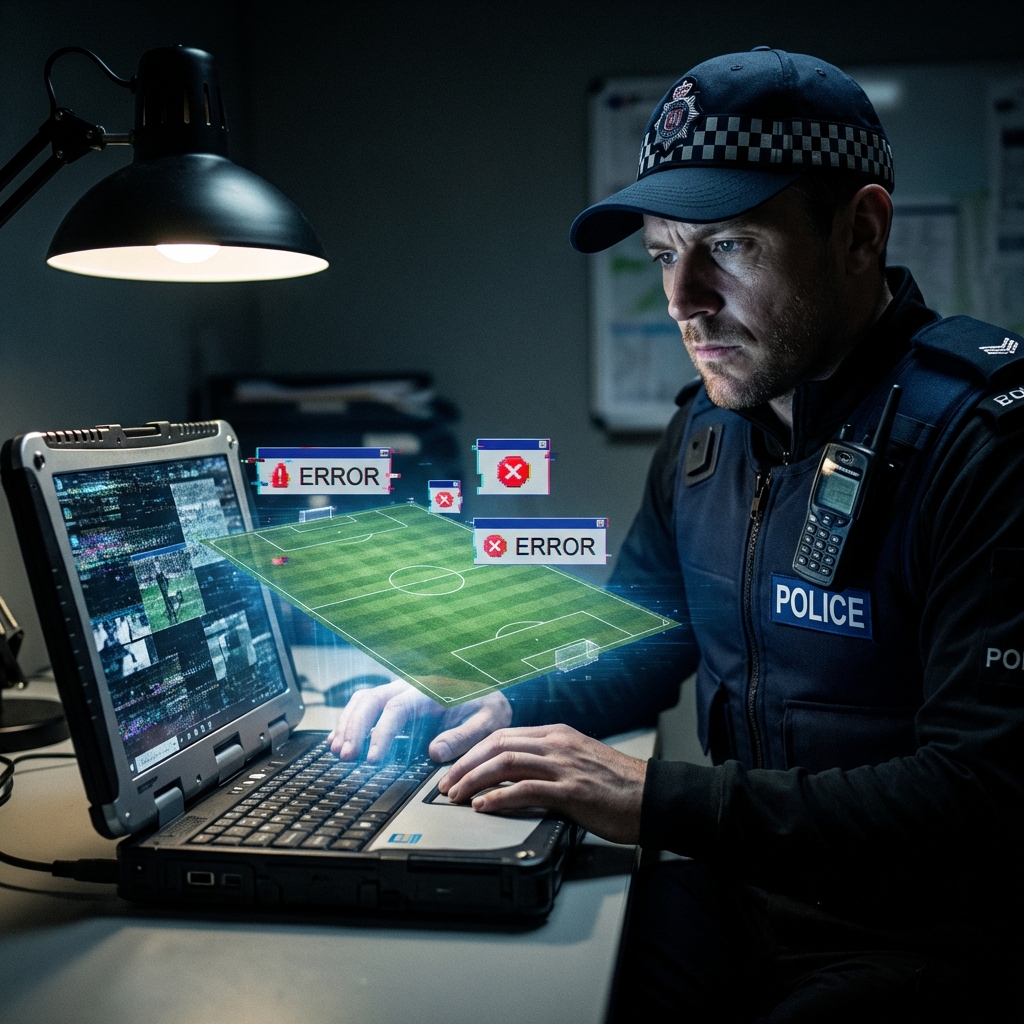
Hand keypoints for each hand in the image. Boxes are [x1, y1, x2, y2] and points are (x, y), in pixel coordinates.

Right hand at [328, 680, 511, 762]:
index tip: (372, 759)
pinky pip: (366, 706)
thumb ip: (464, 736)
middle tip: (347, 756)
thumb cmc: (489, 707)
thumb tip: (434, 751)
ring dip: (347, 724)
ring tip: (338, 752)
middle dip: (354, 727)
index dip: (380, 733)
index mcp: (431, 690)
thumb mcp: (488, 722)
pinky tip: (338, 741)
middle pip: (371, 699)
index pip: (396, 707)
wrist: (491, 692)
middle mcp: (410, 687)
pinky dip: (349, 722)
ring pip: (363, 700)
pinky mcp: (395, 702)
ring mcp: (400, 692)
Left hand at [438, 724, 646, 844]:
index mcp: (557, 734)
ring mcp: (563, 765)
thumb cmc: (618, 785)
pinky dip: (499, 798)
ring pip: (505, 763)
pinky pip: (525, 789)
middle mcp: (557, 744)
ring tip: (457, 796)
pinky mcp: (571, 790)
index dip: (474, 752)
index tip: (456, 769)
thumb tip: (516, 777)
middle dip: (466, 765)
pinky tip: (484, 807)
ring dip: (474, 780)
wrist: (653, 797)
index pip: (504, 736)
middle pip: (497, 745)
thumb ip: (550, 762)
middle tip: (446, 784)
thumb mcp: (579, 761)